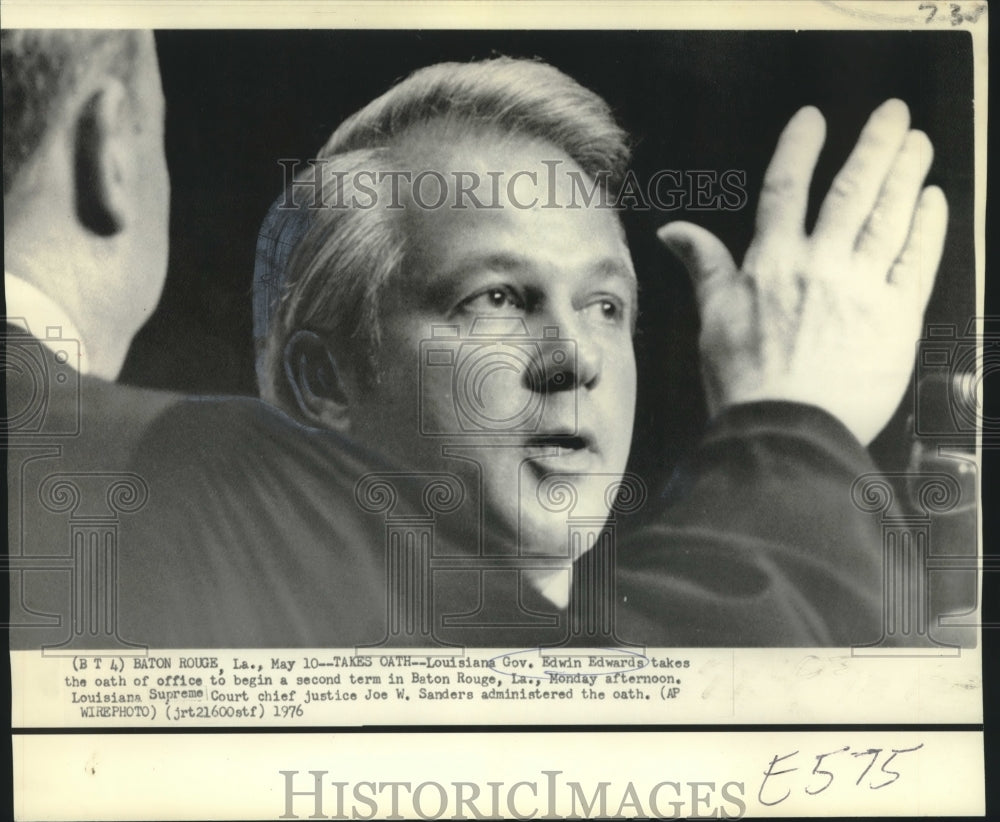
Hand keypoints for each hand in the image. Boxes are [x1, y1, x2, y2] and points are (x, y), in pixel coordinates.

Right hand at [659, 100, 947, 445]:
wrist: (785, 432)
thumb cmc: (743, 383)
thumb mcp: (712, 319)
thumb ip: (703, 266)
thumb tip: (672, 230)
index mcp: (771, 264)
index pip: (787, 189)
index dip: (800, 147)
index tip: (813, 118)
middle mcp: (819, 267)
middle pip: (852, 191)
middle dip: (874, 146)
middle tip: (892, 114)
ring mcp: (861, 290)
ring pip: (889, 217)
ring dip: (906, 174)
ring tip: (917, 143)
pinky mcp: (895, 318)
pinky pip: (917, 261)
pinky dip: (927, 227)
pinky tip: (932, 201)